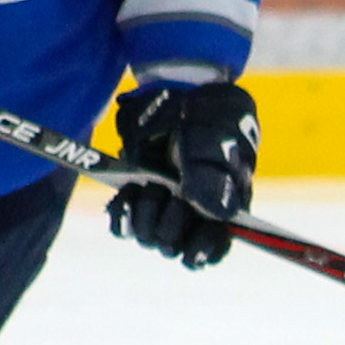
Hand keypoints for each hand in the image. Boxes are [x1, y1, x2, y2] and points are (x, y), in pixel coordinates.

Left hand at [107, 78, 257, 268]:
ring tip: (151, 183)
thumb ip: (216, 179)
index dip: (201, 251)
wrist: (175, 94)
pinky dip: (122, 213)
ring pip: (148, 237)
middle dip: (170, 222)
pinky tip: (129, 194)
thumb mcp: (217, 143)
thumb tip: (217, 216)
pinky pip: (123, 227)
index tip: (189, 250)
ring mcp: (163, 207)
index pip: (214, 248)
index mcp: (222, 208)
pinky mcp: (137, 198)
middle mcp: (193, 214)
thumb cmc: (208, 119)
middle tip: (171, 190)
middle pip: (174, 246)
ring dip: (146, 212)